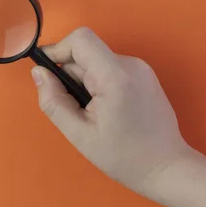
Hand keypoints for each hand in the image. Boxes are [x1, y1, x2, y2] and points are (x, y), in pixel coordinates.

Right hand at [31, 27, 189, 190]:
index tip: (48, 74)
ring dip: (86, 81)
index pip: (80, 39)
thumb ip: (53, 101)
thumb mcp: (79, 134)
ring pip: (98, 62)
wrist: (166, 166)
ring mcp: (141, 68)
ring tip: (93, 114)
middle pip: (87, 53)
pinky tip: (107, 111)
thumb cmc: (124, 157)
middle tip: (76, 109)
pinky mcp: (145, 75)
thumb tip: (39, 73)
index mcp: (115, 76)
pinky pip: (111, 69)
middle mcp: (131, 64)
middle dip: (72, 75)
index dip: (58, 51)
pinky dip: (100, 84)